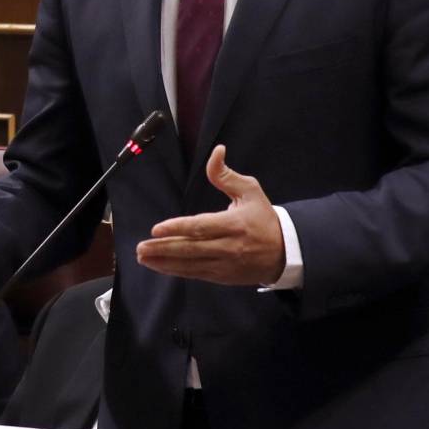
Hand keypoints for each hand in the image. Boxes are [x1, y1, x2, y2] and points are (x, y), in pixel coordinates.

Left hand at [135, 145, 284, 284]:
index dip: (177, 228)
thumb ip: (226, 175)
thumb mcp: (250, 191)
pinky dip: (177, 271)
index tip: (156, 229)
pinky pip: (197, 274)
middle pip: (192, 249)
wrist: (287, 252)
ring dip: (165, 262)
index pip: (201, 227)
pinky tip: (159, 266)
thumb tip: (216, 151)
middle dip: (164, 248)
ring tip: (143, 258)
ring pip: (191, 265)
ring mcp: (226, 264)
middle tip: (141, 247)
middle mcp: (229, 246)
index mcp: (235, 224)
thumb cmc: (263, 218)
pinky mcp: (224, 276)